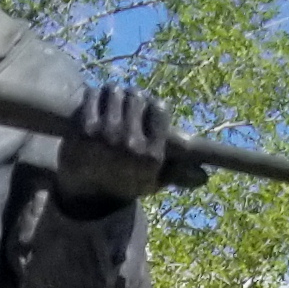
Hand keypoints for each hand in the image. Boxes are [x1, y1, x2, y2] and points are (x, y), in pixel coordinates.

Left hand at [56, 81, 196, 211]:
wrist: (85, 196)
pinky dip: (95, 95)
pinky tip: (95, 104)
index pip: (159, 109)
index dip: (152, 106)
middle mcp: (130, 145)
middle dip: (132, 98)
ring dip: (113, 94)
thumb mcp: (152, 182)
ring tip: (111, 103)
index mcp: (151, 157)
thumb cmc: (124, 183)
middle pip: (137, 97)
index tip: (145, 111)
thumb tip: (204, 177)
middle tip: (125, 105)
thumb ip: (177, 173)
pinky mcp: (84, 129)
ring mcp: (106, 136)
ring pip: (115, 91)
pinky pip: (94, 95)